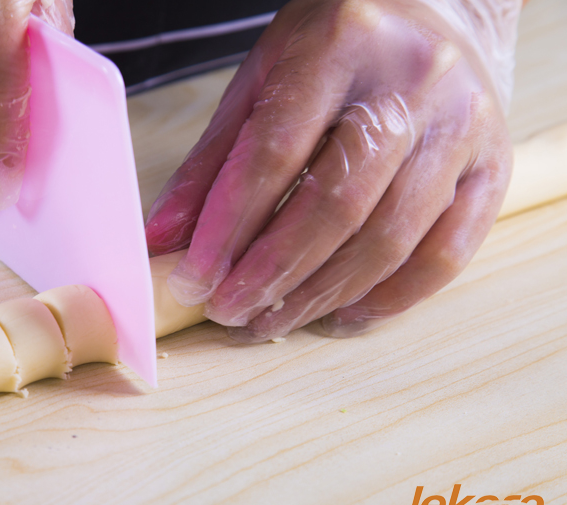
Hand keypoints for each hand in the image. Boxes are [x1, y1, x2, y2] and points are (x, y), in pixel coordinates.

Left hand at [144, 0, 521, 340]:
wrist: (439, 5)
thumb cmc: (338, 41)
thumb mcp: (262, 76)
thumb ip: (214, 158)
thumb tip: (165, 237)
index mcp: (340, 45)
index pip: (274, 154)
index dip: (228, 229)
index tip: (195, 280)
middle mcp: (411, 81)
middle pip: (336, 204)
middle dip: (273, 274)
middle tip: (229, 312)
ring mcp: (461, 125)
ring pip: (391, 236)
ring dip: (324, 294)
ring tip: (274, 319)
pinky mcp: (493, 163)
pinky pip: (449, 250)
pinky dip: (393, 296)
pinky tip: (346, 312)